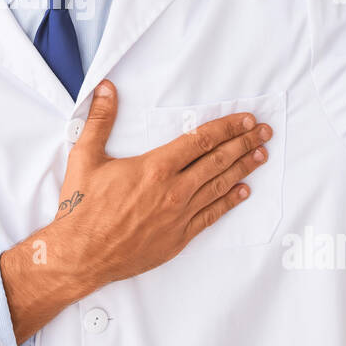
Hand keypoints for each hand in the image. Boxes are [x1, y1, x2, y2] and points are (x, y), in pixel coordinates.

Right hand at [51, 80, 272, 286]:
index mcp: (155, 167)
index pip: (200, 140)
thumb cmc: (82, 208)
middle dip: (244, 143)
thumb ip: (100, 120)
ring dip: (243, 168)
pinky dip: (229, 202)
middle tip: (264, 132)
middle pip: (218, 161)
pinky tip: (242, 191)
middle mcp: (173, 190)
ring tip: (261, 155)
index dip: (226, 128)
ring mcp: (179, 216)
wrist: (81, 255)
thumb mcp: (85, 157)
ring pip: (219, 186)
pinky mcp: (178, 238)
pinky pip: (211, 216)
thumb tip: (107, 89)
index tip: (245, 120)